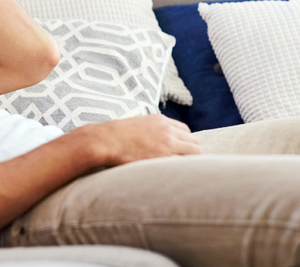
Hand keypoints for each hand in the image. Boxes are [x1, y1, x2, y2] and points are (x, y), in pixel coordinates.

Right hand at [74, 114, 201, 166]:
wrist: (104, 140)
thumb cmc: (114, 137)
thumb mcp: (135, 126)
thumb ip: (149, 132)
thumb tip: (152, 144)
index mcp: (160, 120)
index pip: (185, 131)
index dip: (184, 143)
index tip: (180, 153)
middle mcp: (167, 130)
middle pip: (194, 142)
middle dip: (192, 154)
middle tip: (184, 167)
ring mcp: (168, 143)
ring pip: (195, 153)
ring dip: (191, 163)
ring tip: (185, 175)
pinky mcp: (164, 157)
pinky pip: (185, 164)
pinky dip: (185, 170)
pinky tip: (180, 178)